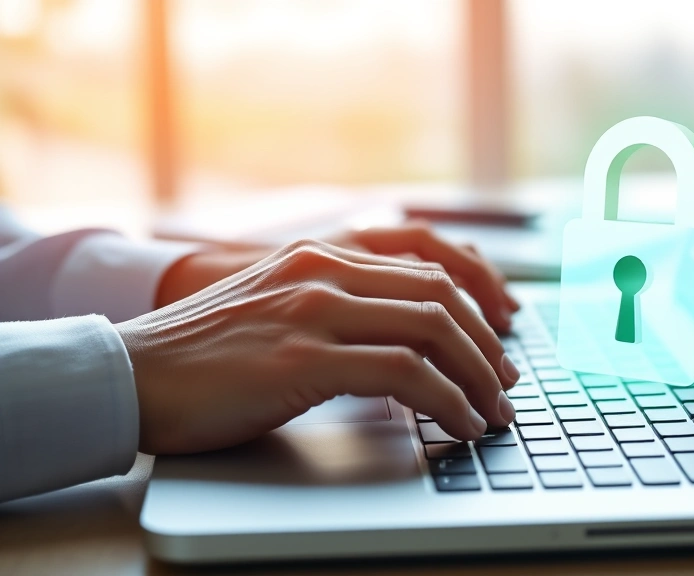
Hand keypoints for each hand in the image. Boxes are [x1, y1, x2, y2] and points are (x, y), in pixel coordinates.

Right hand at [118, 239, 519, 454]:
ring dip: (478, 375)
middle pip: (441, 294)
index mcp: (322, 254)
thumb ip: (336, 300)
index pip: (427, 260)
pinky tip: (459, 423)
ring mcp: (314, 309)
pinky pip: (405, 373)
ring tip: (494, 410)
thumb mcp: (278, 302)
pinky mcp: (303, 357)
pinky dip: (447, 401)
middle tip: (507, 380)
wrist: (129, 373)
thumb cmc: (204, 352)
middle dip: (488, 342)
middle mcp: (324, 270)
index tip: (503, 329)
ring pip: (434, 329)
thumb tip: (401, 332)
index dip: (479, 294)